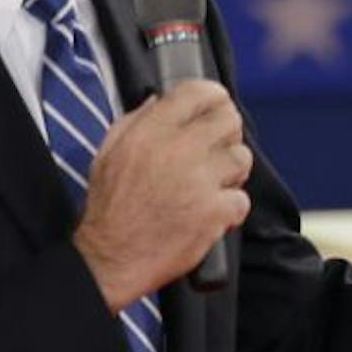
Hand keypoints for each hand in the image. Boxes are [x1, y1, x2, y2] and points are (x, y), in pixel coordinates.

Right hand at [73, 79, 253, 309]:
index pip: (198, 92)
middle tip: (218, 148)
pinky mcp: (214, 212)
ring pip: (242, 158)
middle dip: (228, 133)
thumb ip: (136, 120)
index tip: (215, 106)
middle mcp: (178, 150)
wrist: (111, 259)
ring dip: (232, 171)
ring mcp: (199, 181)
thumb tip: (160, 100)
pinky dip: (231, 208)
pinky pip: (242, 199)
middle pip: (230, 120)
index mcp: (151, 132)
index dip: (213, 97)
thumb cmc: (110, 208)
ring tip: (213, 183)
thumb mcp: (109, 153)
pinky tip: (211, 212)